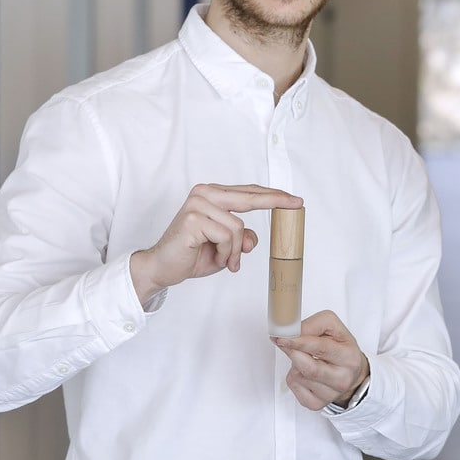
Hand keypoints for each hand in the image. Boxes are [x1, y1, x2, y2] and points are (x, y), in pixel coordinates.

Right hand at [130, 183, 302, 305]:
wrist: (162, 267)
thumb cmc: (192, 254)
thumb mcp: (226, 247)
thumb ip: (242, 238)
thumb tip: (253, 240)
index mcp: (213, 194)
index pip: (248, 192)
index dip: (273, 195)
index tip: (295, 199)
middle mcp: (205, 193)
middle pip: (249, 197)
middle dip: (275, 201)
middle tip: (298, 204)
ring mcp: (198, 204)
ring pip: (238, 227)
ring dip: (234, 250)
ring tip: (224, 259)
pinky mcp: (193, 219)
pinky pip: (226, 237)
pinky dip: (225, 253)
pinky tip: (214, 257)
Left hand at [273, 310, 369, 410]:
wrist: (351, 373)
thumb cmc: (341, 348)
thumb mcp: (334, 328)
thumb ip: (314, 324)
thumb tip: (293, 332)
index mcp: (350, 357)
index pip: (321, 348)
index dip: (299, 342)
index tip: (282, 337)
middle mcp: (342, 379)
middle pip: (308, 368)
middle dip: (293, 352)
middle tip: (283, 341)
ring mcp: (329, 395)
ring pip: (298, 376)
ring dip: (295, 363)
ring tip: (305, 357)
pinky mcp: (316, 404)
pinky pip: (294, 386)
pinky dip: (294, 375)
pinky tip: (304, 372)